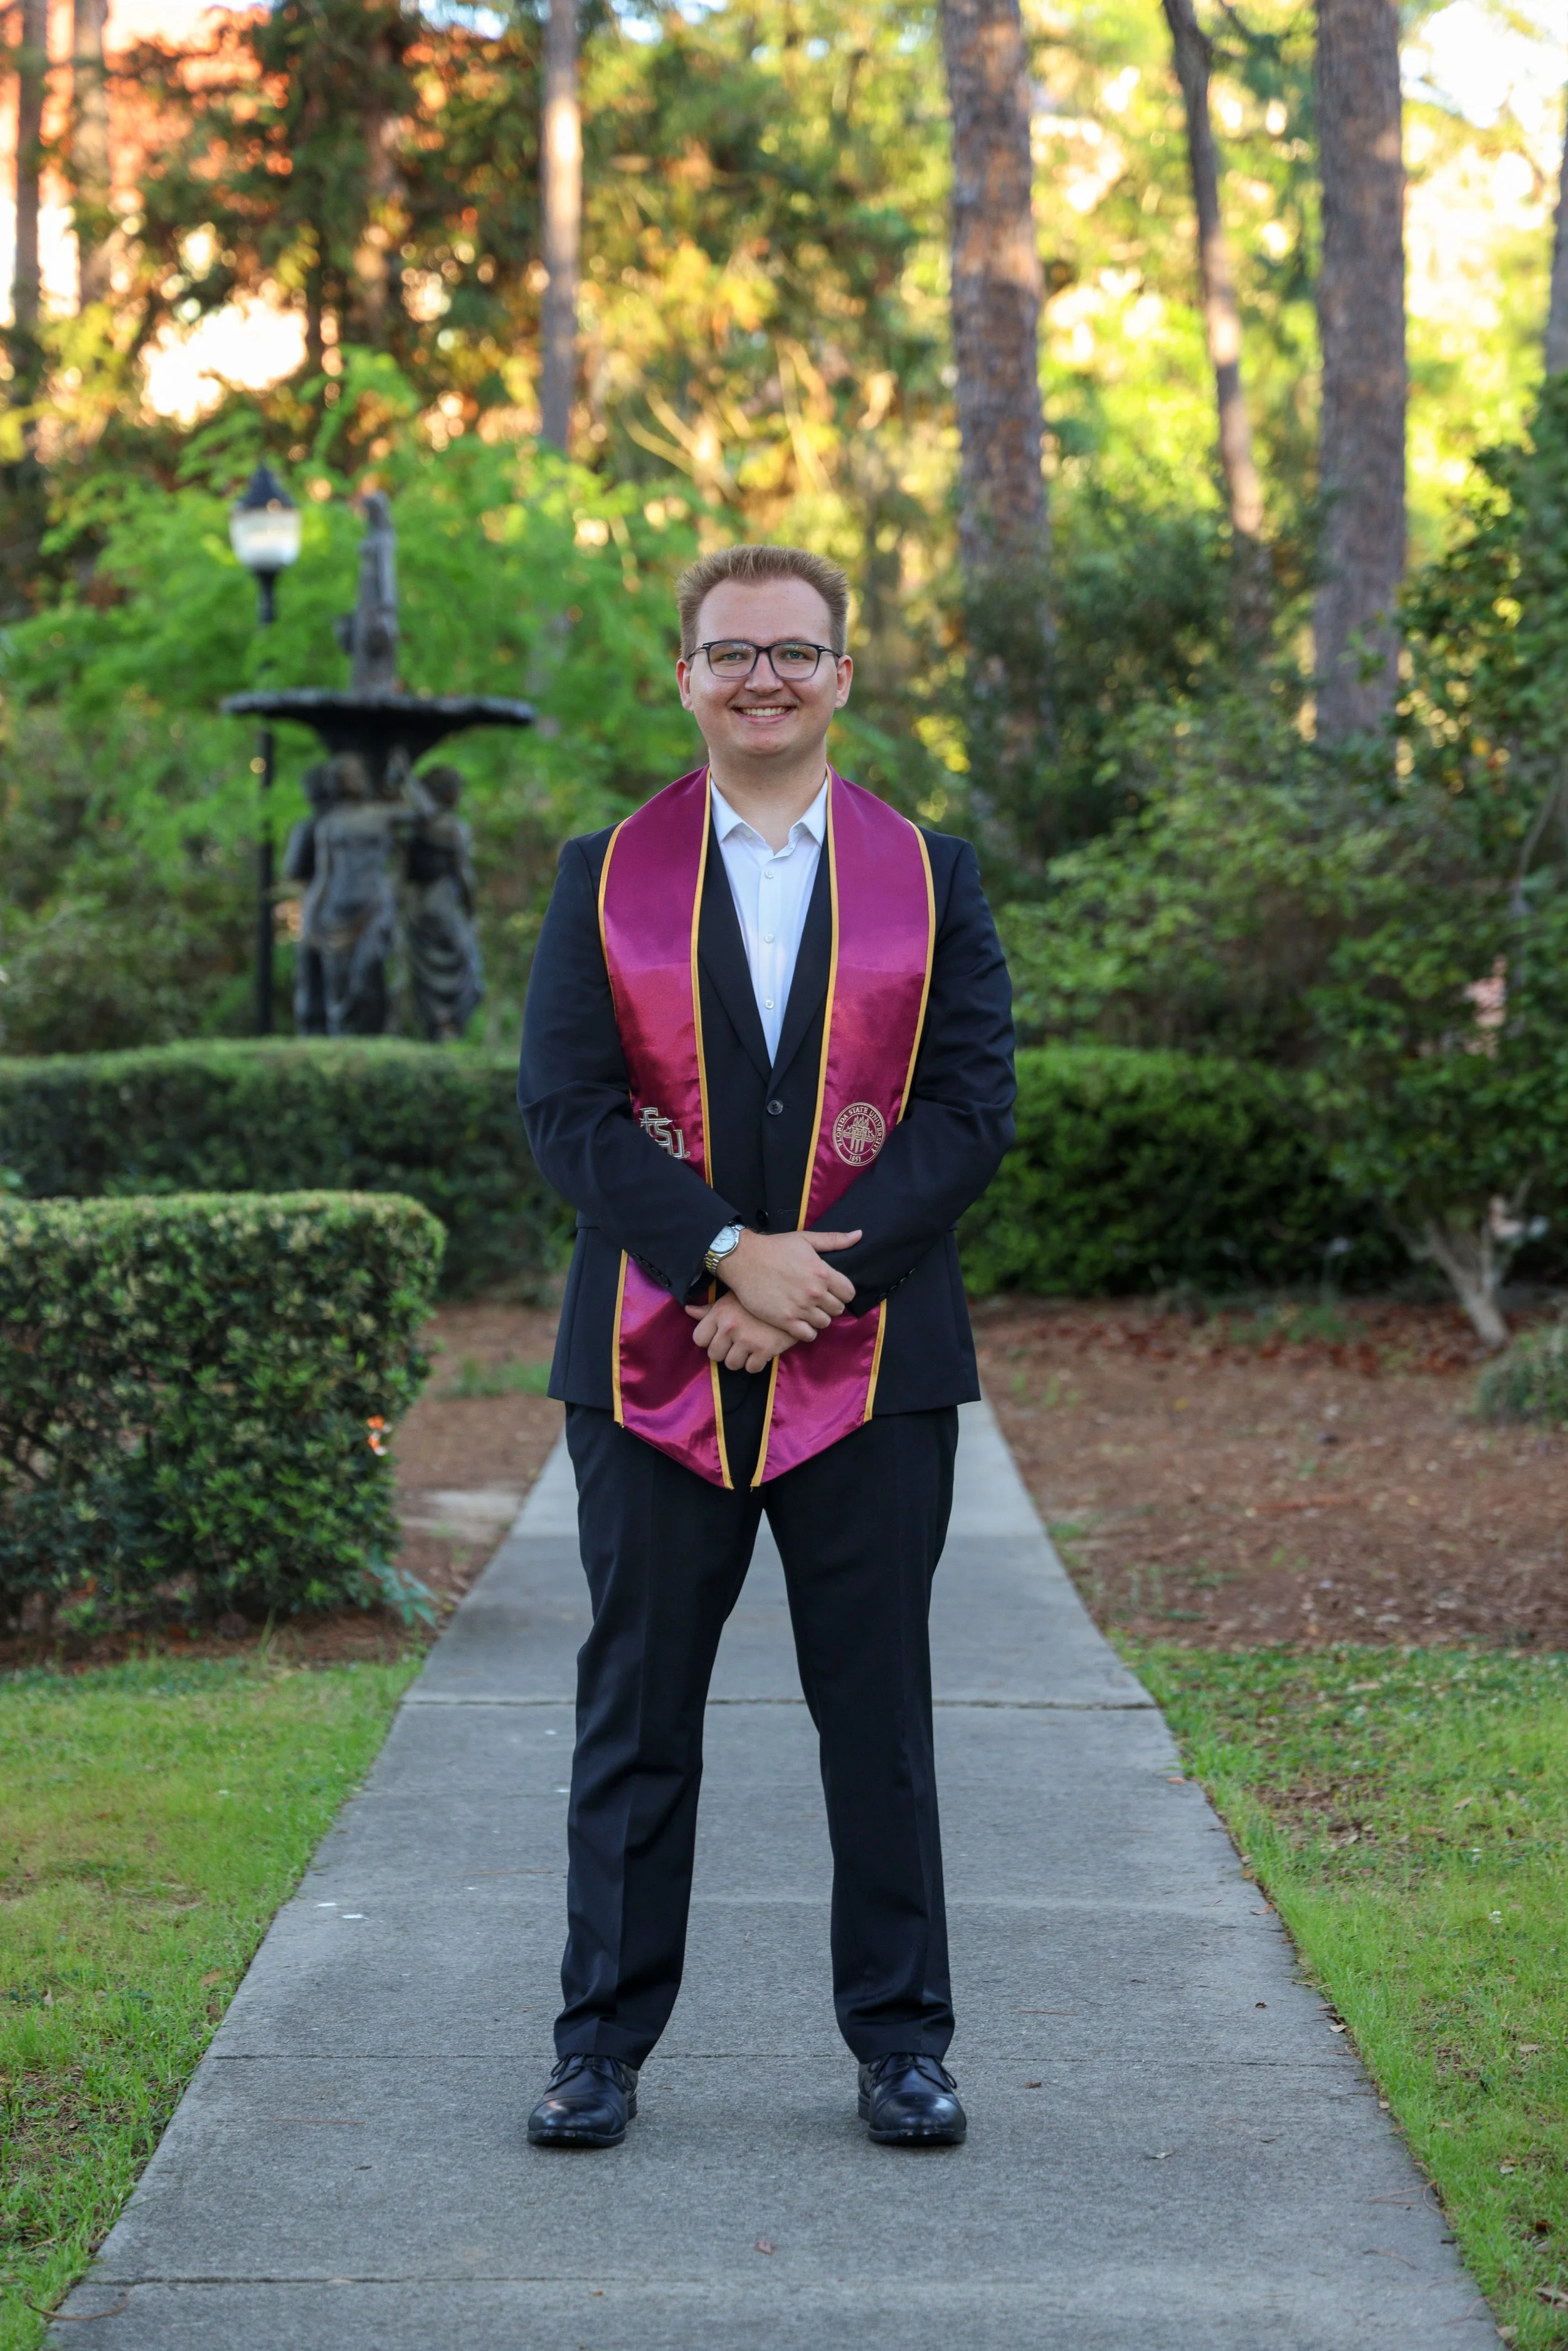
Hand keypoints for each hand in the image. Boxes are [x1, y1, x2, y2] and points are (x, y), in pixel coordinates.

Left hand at [685, 1296, 796, 1374]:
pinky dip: (756, 1363)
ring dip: (740, 1360)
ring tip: (750, 1347)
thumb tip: (688, 1310)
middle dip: (725, 1352)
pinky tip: (761, 1350)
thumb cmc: (759, 1298)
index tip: (720, 1338)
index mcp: (720, 1312)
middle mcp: (730, 1326)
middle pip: (714, 1355)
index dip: (709, 1341)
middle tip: (737, 1344)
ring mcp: (747, 1339)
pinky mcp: (764, 1350)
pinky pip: (751, 1368)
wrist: (793, 1299)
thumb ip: (710, 1309)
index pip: (699, 1339)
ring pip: (732, 1365)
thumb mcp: (732, 1298)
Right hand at [723, 1226, 861, 1343]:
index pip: (849, 1293)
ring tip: (807, 1311)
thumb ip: (834, 1240)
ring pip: (824, 1323)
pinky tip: (799, 1322)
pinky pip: (808, 1335)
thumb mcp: (805, 1239)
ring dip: (818, 1318)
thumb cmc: (774, 1247)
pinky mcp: (785, 1320)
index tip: (831, 1291)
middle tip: (817, 1300)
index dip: (842, 1292)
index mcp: (823, 1273)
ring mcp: (800, 1308)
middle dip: (829, 1305)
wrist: (743, 1259)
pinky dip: (806, 1331)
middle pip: (837, 1310)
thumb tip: (859, 1235)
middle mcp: (815, 1292)